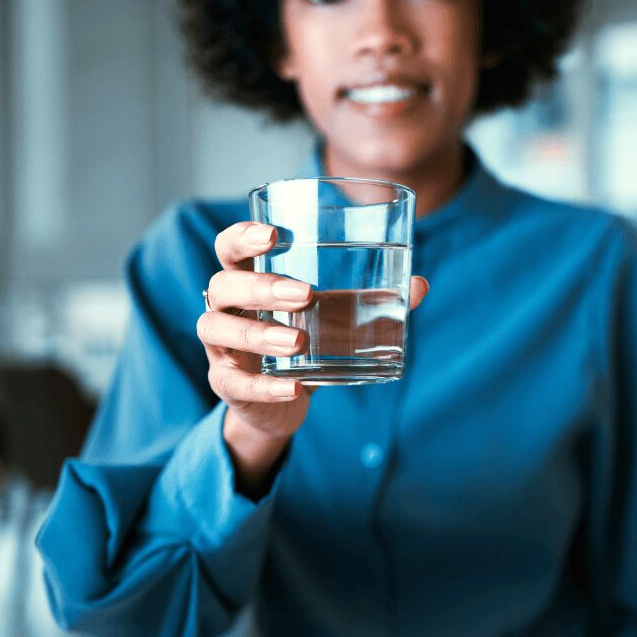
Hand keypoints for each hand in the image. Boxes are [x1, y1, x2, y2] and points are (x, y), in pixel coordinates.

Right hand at [197, 221, 428, 489]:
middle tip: (305, 295)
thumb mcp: (334, 318)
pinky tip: (294, 388)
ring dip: (259, 334)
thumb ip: (369, 301)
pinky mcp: (227, 385)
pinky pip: (236, 383)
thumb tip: (419, 285)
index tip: (276, 234)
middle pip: (224, 286)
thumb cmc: (303, 341)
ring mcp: (220, 348)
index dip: (243, 236)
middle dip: (262, 288)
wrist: (278, 401)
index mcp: (248, 280)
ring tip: (298, 342)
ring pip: (217, 330)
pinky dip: (265, 386)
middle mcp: (226, 309)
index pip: (229, 247)